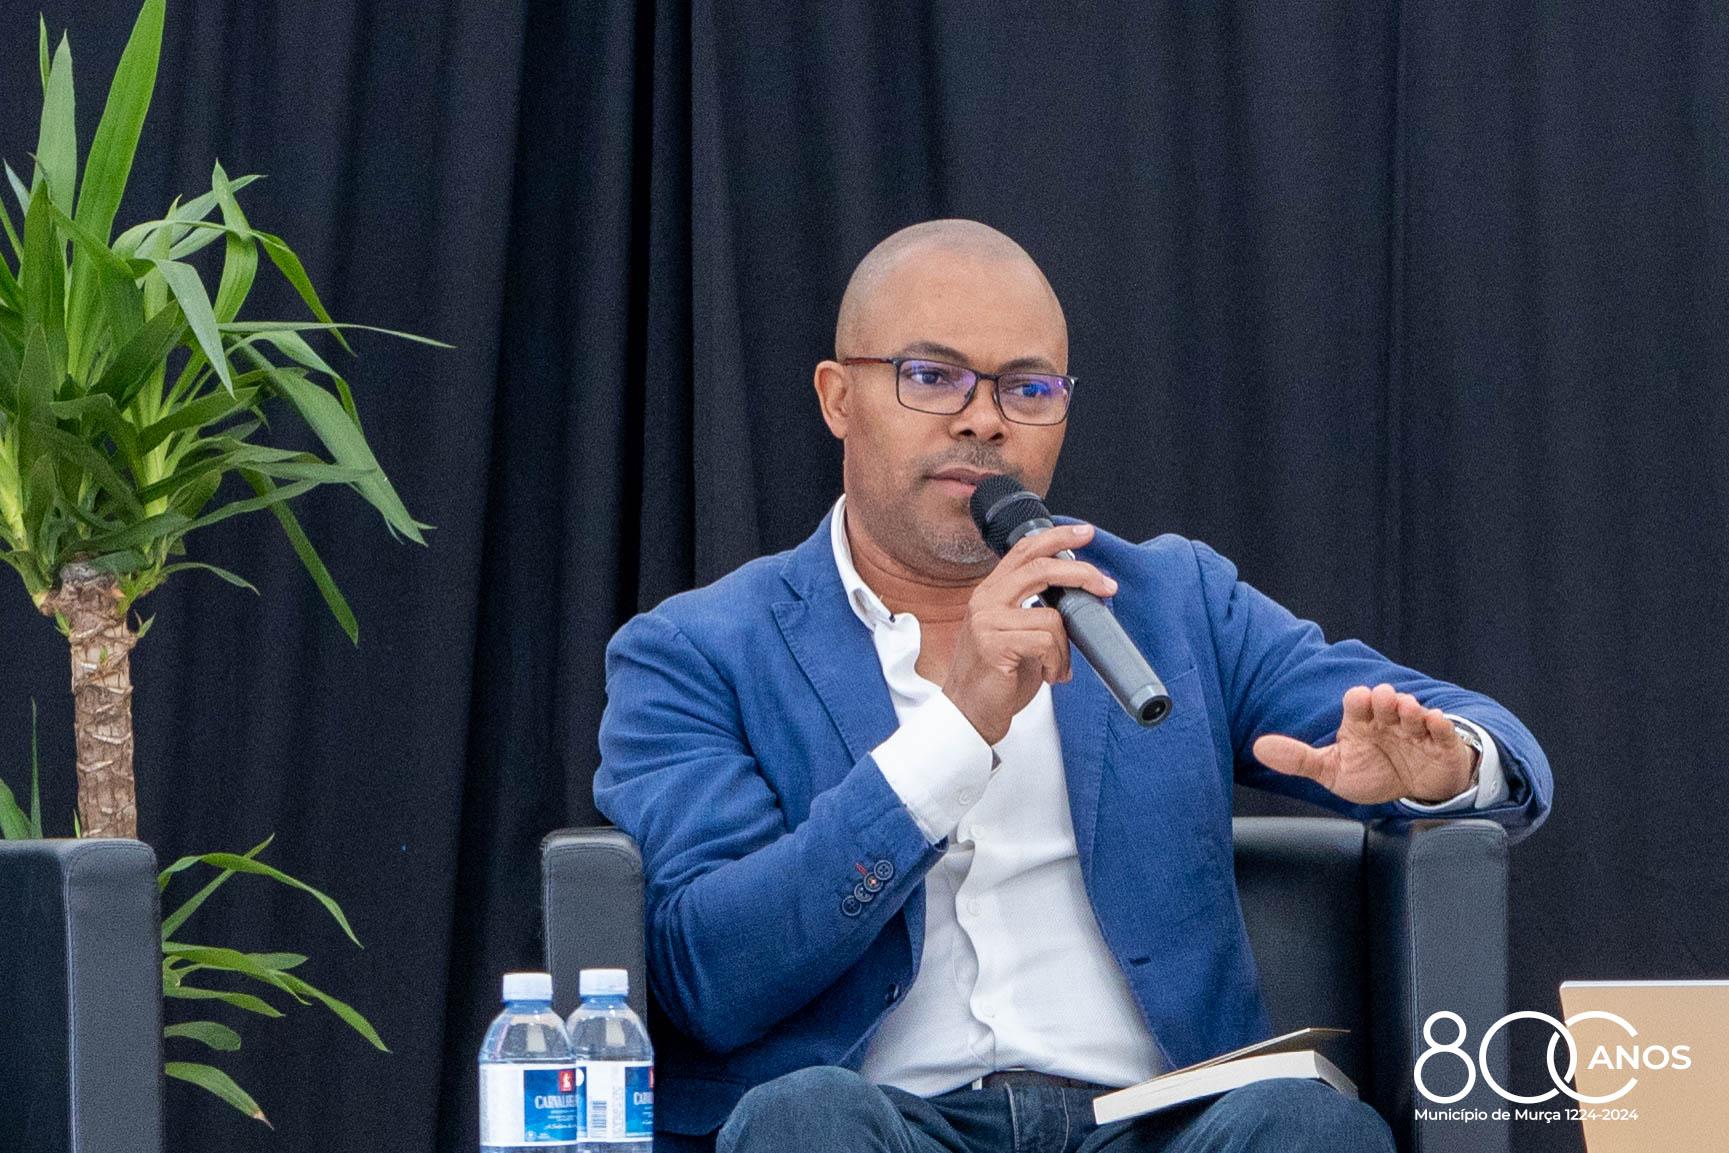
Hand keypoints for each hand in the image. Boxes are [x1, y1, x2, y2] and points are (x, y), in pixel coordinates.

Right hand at [943, 523, 1118, 744]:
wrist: (969, 715)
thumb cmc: (996, 679)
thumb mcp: (1015, 634)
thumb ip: (1034, 611)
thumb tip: (1076, 597)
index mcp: (991, 593)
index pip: (1024, 550)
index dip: (1056, 537)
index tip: (1085, 533)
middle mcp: (985, 600)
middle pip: (1040, 567)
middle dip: (1081, 574)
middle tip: (1107, 586)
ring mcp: (987, 621)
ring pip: (1051, 616)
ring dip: (1065, 647)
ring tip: (1057, 668)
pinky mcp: (994, 644)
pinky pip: (1045, 641)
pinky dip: (1055, 662)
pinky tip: (1048, 676)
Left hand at [1251, 683, 1476, 804]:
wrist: (1413, 791)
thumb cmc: (1372, 772)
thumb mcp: (1333, 771)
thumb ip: (1299, 759)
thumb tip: (1259, 748)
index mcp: (1361, 723)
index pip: (1357, 701)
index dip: (1358, 699)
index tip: (1359, 700)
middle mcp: (1387, 721)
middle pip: (1386, 701)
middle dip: (1385, 698)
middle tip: (1384, 702)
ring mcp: (1415, 732)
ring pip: (1414, 712)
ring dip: (1411, 709)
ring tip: (1408, 711)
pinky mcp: (1440, 745)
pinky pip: (1443, 730)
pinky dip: (1439, 724)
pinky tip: (1434, 721)